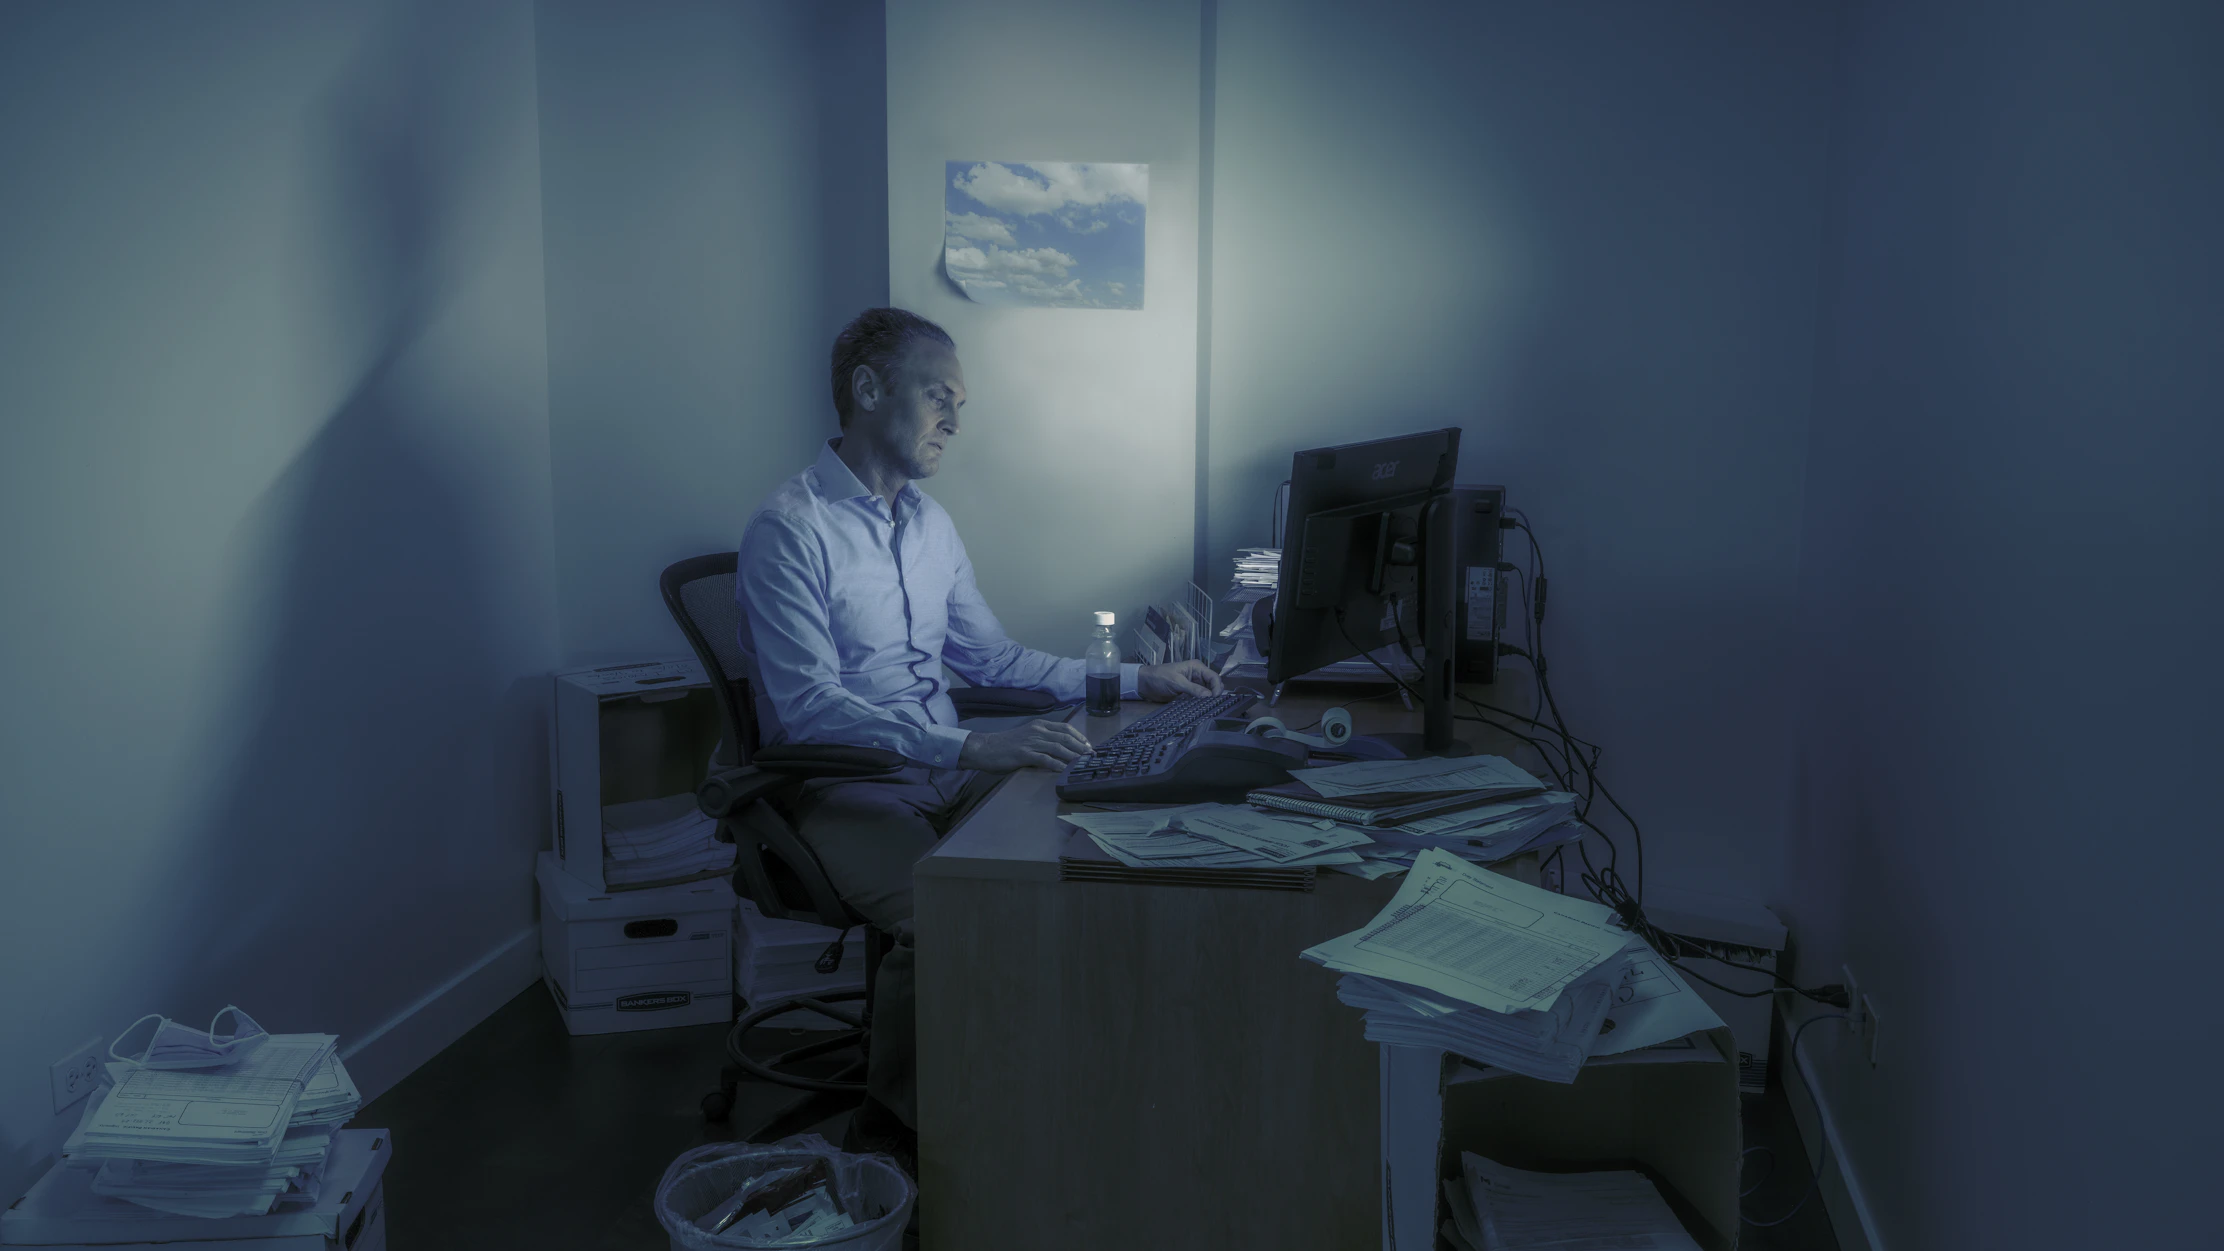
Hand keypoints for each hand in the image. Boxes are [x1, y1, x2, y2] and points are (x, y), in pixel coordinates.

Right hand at [957, 718, 1094, 772]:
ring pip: (1058, 747)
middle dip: (1081, 747)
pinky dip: (1057, 765)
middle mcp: (1038, 731)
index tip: (1089, 746)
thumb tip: (1060, 750)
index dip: (1079, 737)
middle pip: (1065, 737)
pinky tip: (1065, 771)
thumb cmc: (1006, 745)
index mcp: (1039, 725)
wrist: (985, 748)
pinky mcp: (1024, 754)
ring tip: (1083, 763)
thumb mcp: (1027, 736)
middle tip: (1092, 757)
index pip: (1065, 728)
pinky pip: (1045, 759)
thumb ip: (1042, 740)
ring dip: (1073, 756)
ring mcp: (1031, 742)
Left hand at [1137, 659, 1224, 701]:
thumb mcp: (1176, 682)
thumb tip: (1209, 696)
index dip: (1217, 688)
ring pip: (1207, 693)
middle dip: (1214, 694)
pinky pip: (1199, 698)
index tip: (1215, 699)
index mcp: (1196, 668)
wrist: (1145, 683)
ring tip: (1208, 708)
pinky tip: (1201, 708)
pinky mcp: (1189, 694)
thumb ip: (1193, 689)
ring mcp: (1194, 685)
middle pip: (1213, 685)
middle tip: (1212, 705)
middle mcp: (1197, 675)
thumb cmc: (1159, 677)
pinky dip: (1202, 703)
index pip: (1213, 677)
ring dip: (1208, 699)